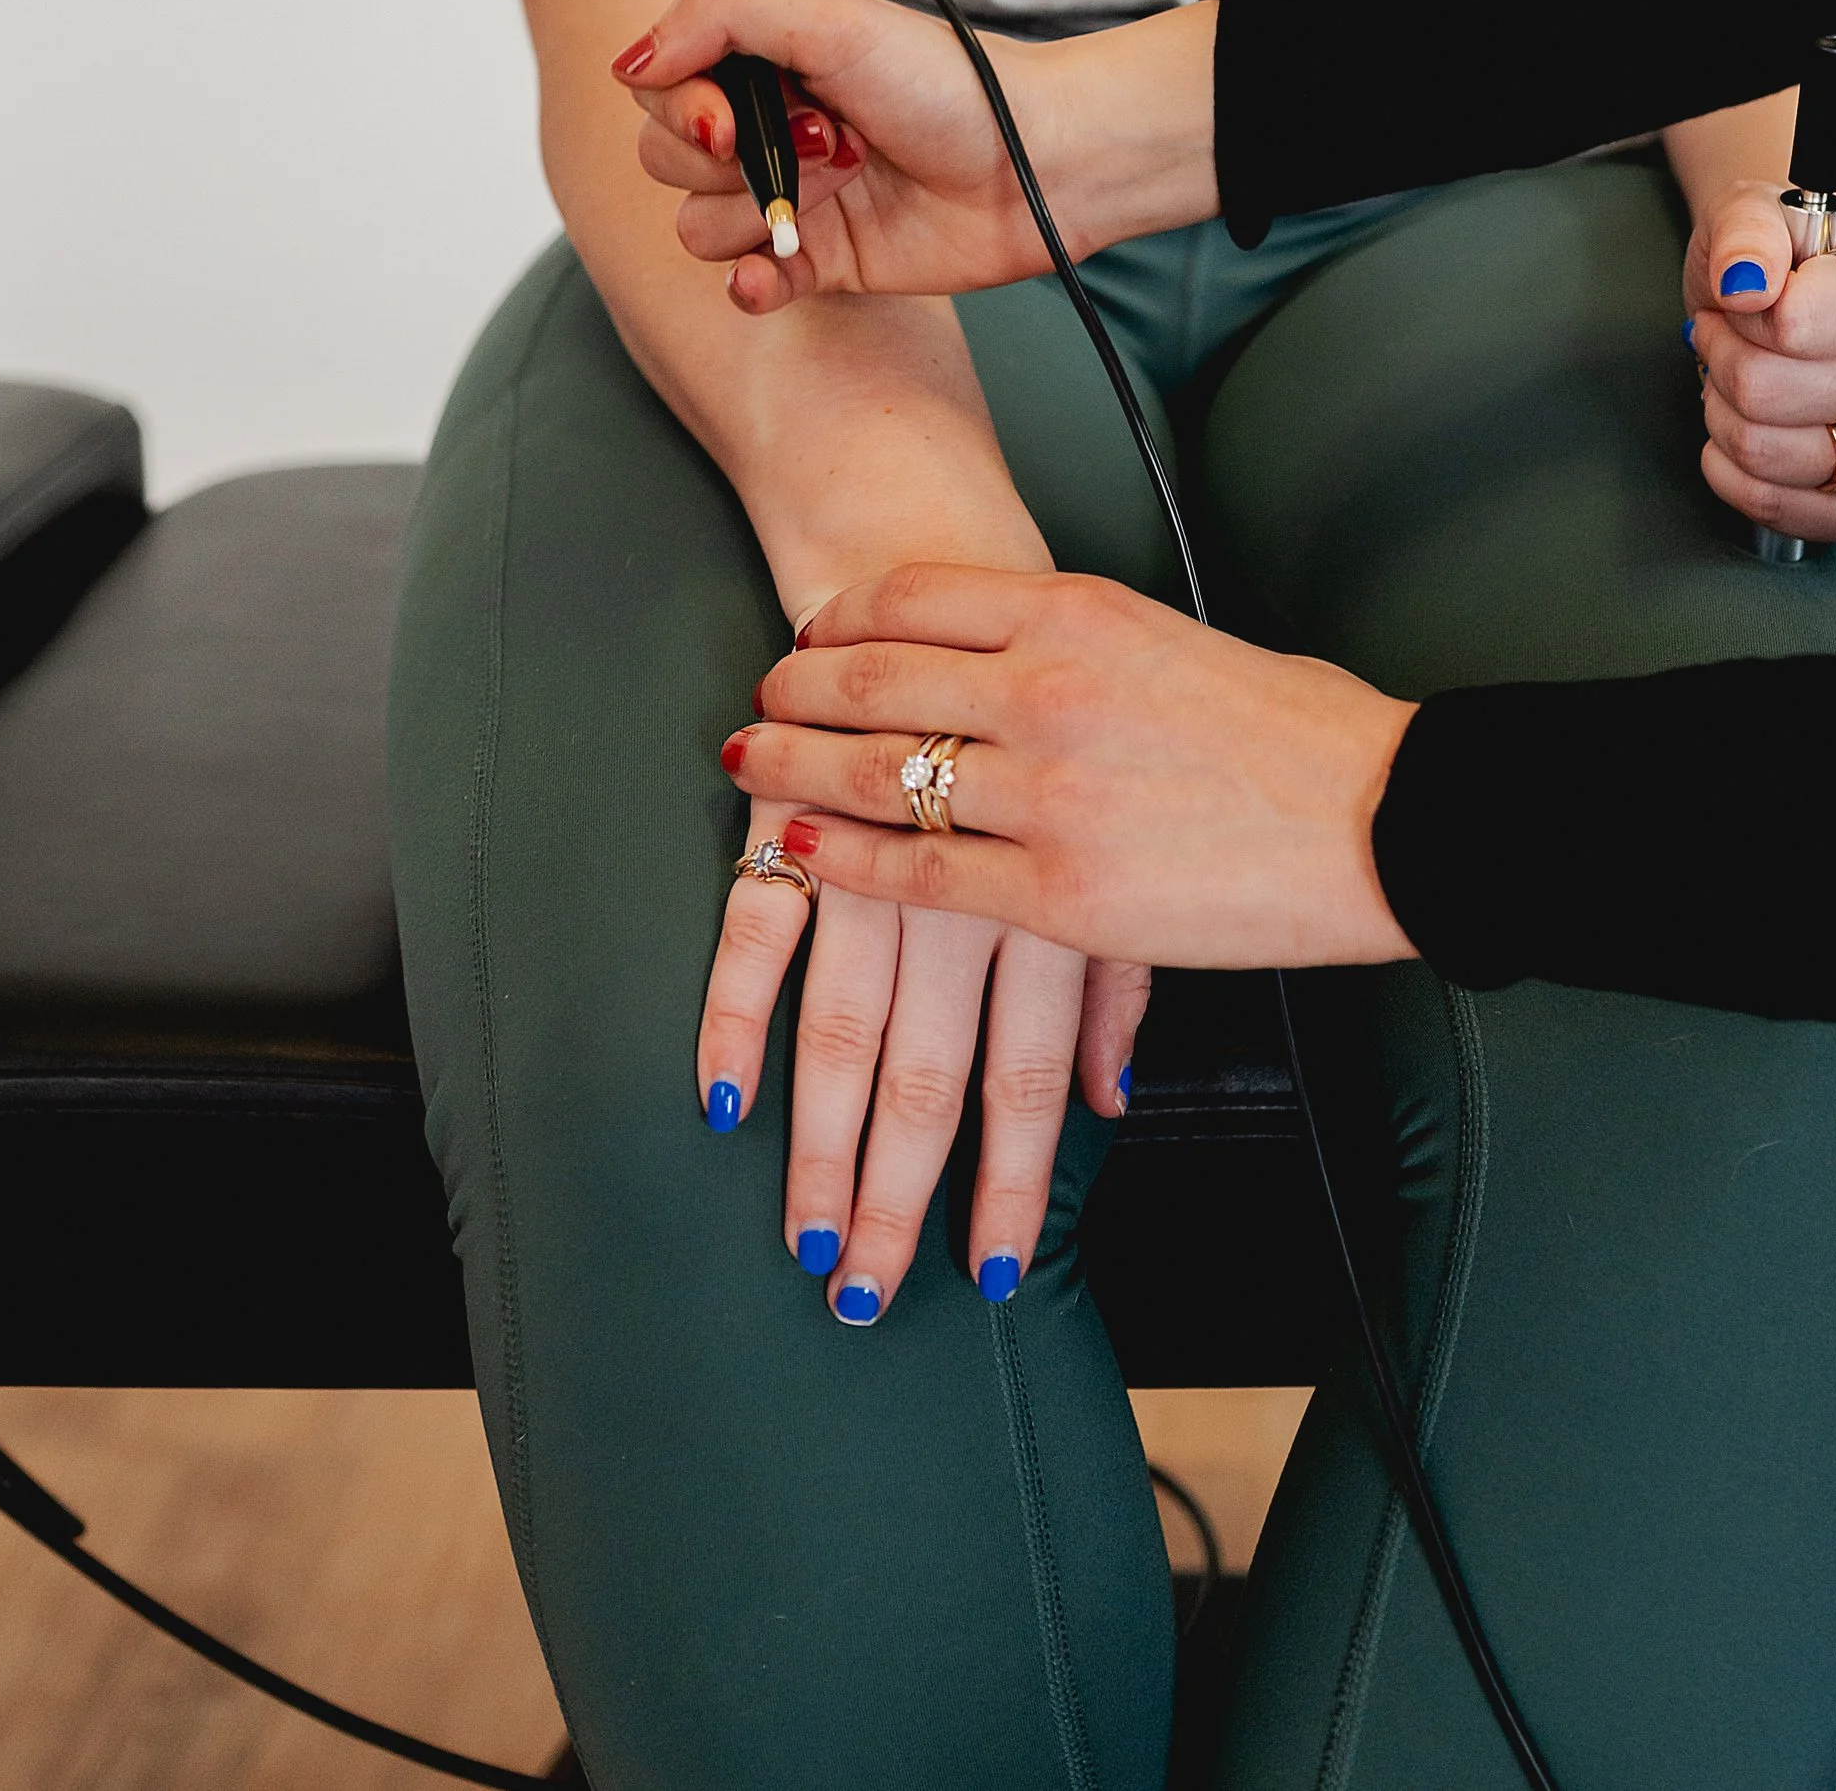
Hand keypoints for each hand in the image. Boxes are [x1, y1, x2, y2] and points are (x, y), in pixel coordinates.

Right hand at [615, 0, 1215, 313]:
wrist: (1037, 163)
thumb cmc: (947, 80)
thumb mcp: (826, 18)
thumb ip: (716, 15)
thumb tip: (628, 61)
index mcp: (763, 61)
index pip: (660, 87)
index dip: (681, 107)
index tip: (728, 117)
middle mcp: (768, 127)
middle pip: (666, 159)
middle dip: (734, 156)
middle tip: (828, 139)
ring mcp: (792, 197)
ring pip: (698, 224)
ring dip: (762, 208)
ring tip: (849, 181)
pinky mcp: (822, 262)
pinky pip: (742, 284)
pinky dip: (752, 281)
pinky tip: (780, 269)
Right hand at [700, 691, 1144, 1323]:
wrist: (946, 542)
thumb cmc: (1051, 699)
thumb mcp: (1116, 826)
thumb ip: (1115, 974)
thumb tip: (1111, 1100)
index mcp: (1051, 899)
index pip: (1031, 1075)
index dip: (1009, 1183)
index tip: (991, 1276)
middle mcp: (964, 887)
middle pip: (927, 1073)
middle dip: (894, 1195)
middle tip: (862, 1293)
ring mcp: (873, 854)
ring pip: (843, 1024)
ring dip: (815, 1141)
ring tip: (801, 1232)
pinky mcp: (793, 809)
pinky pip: (755, 931)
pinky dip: (733, 1019)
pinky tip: (719, 1101)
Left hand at [720, 565, 1419, 971]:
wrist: (1384, 818)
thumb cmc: (1303, 730)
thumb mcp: (1178, 639)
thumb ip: (1087, 644)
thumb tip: (1019, 660)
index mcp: (1080, 612)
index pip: (916, 596)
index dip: (843, 616)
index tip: (813, 633)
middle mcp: (1045, 689)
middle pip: (870, 678)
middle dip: (795, 691)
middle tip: (758, 700)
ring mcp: (1043, 794)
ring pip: (873, 774)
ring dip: (794, 770)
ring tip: (752, 767)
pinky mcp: (1054, 893)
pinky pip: (914, 875)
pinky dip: (842, 862)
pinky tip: (799, 854)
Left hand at [1684, 186, 1835, 547]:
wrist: (1815, 303)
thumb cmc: (1790, 261)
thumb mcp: (1758, 211)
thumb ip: (1748, 230)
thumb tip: (1746, 284)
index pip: (1796, 324)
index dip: (1741, 312)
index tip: (1739, 296)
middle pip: (1773, 394)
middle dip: (1721, 363)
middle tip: (1720, 339)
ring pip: (1772, 454)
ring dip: (1723, 417)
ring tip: (1732, 382)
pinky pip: (1788, 511)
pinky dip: (1736, 476)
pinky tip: (1735, 437)